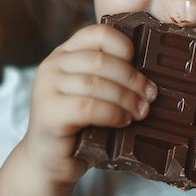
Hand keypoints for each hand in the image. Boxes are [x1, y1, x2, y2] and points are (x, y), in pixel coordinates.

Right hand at [21, 23, 157, 185]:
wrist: (49, 161)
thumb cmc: (79, 126)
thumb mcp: (93, 93)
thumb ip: (109, 76)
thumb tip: (149, 73)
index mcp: (65, 53)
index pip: (98, 33)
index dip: (124, 45)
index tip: (141, 64)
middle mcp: (52, 64)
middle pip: (101, 60)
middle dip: (132, 78)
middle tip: (150, 95)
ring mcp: (46, 88)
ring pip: (96, 83)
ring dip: (126, 98)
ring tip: (141, 111)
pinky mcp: (48, 113)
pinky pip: (89, 107)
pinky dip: (113, 114)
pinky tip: (123, 121)